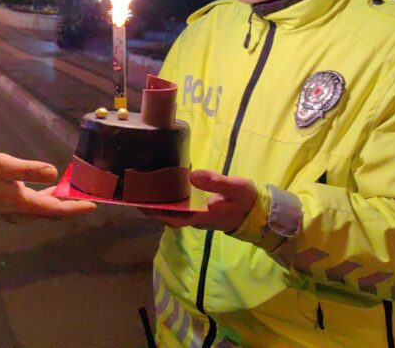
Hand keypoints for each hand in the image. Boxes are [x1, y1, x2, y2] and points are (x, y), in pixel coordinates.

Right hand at [0, 153, 96, 221]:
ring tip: (73, 190)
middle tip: (88, 195)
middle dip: (71, 205)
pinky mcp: (9, 208)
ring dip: (59, 201)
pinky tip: (50, 188)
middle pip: (53, 212)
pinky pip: (35, 206)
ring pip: (44, 209)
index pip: (58, 209)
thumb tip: (54, 173)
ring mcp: (16, 212)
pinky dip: (47, 199)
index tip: (94, 205)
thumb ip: (31, 170)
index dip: (76, 207)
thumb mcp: (6, 166)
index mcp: (26, 204)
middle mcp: (23, 212)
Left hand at [140, 170, 255, 231]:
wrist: (260, 213)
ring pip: (174, 211)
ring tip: (144, 186)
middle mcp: (197, 219)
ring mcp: (198, 216)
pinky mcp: (201, 210)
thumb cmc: (248, 201)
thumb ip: (216, 182)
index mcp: (203, 216)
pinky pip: (181, 206)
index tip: (140, 203)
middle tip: (135, 190)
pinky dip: (170, 197)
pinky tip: (163, 184)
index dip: (156, 213)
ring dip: (160, 201)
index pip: (174, 219)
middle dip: (152, 206)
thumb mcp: (236, 189)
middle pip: (169, 215)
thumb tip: (192, 176)